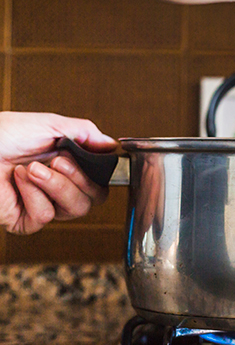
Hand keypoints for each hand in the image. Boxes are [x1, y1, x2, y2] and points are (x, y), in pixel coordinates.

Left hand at [0, 112, 117, 233]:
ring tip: (31, 169)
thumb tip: (113, 145)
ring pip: (75, 209)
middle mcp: (58, 184)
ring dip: (54, 185)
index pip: (102, 179)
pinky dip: (32, 195)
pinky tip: (17, 182)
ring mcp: (43, 203)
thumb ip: (86, 133)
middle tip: (57, 161)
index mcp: (68, 162)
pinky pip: (45, 215)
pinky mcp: (26, 220)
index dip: (102, 174)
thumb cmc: (2, 133)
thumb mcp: (51, 124)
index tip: (95, 161)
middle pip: (94, 198)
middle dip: (77, 179)